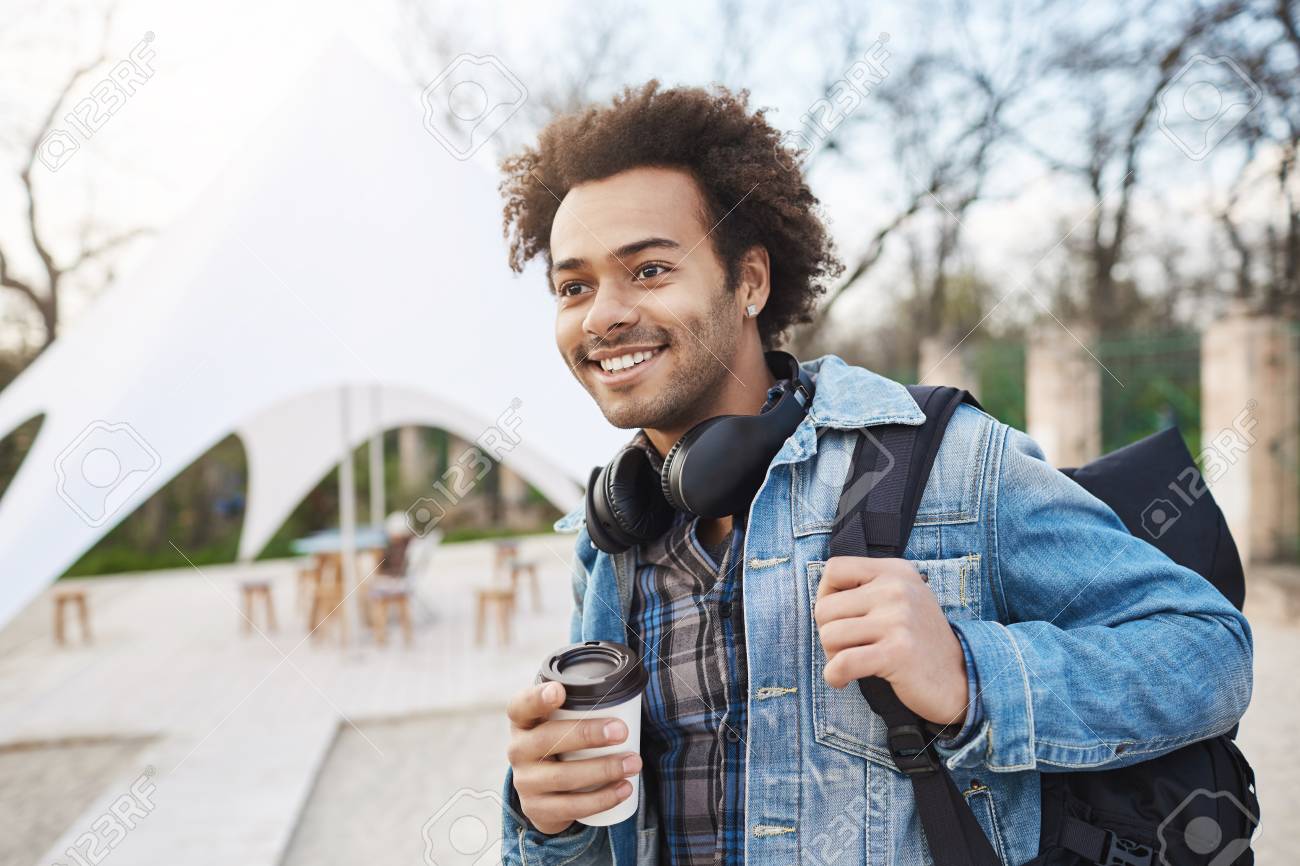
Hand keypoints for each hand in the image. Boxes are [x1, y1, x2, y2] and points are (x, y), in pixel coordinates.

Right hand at [506, 681, 640, 834]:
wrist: (545, 793)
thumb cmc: (562, 745)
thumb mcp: (560, 724)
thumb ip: (579, 706)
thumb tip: (626, 694)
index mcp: (523, 722)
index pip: (521, 706)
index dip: (537, 698)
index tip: (559, 691)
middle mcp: (518, 750)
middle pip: (547, 739)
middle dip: (586, 734)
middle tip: (621, 731)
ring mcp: (525, 782)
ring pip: (562, 777)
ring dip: (603, 769)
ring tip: (633, 762)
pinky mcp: (538, 808)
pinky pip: (571, 806)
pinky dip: (602, 798)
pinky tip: (624, 788)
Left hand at [814, 556, 968, 726]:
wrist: (961, 677)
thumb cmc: (918, 641)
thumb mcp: (901, 599)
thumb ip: (866, 589)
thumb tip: (820, 596)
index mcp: (895, 571)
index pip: (834, 569)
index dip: (826, 596)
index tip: (840, 618)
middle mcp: (897, 588)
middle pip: (825, 607)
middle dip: (828, 634)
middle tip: (849, 649)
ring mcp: (899, 619)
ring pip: (829, 635)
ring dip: (832, 657)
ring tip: (853, 663)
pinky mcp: (897, 652)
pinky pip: (842, 663)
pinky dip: (834, 676)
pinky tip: (844, 680)